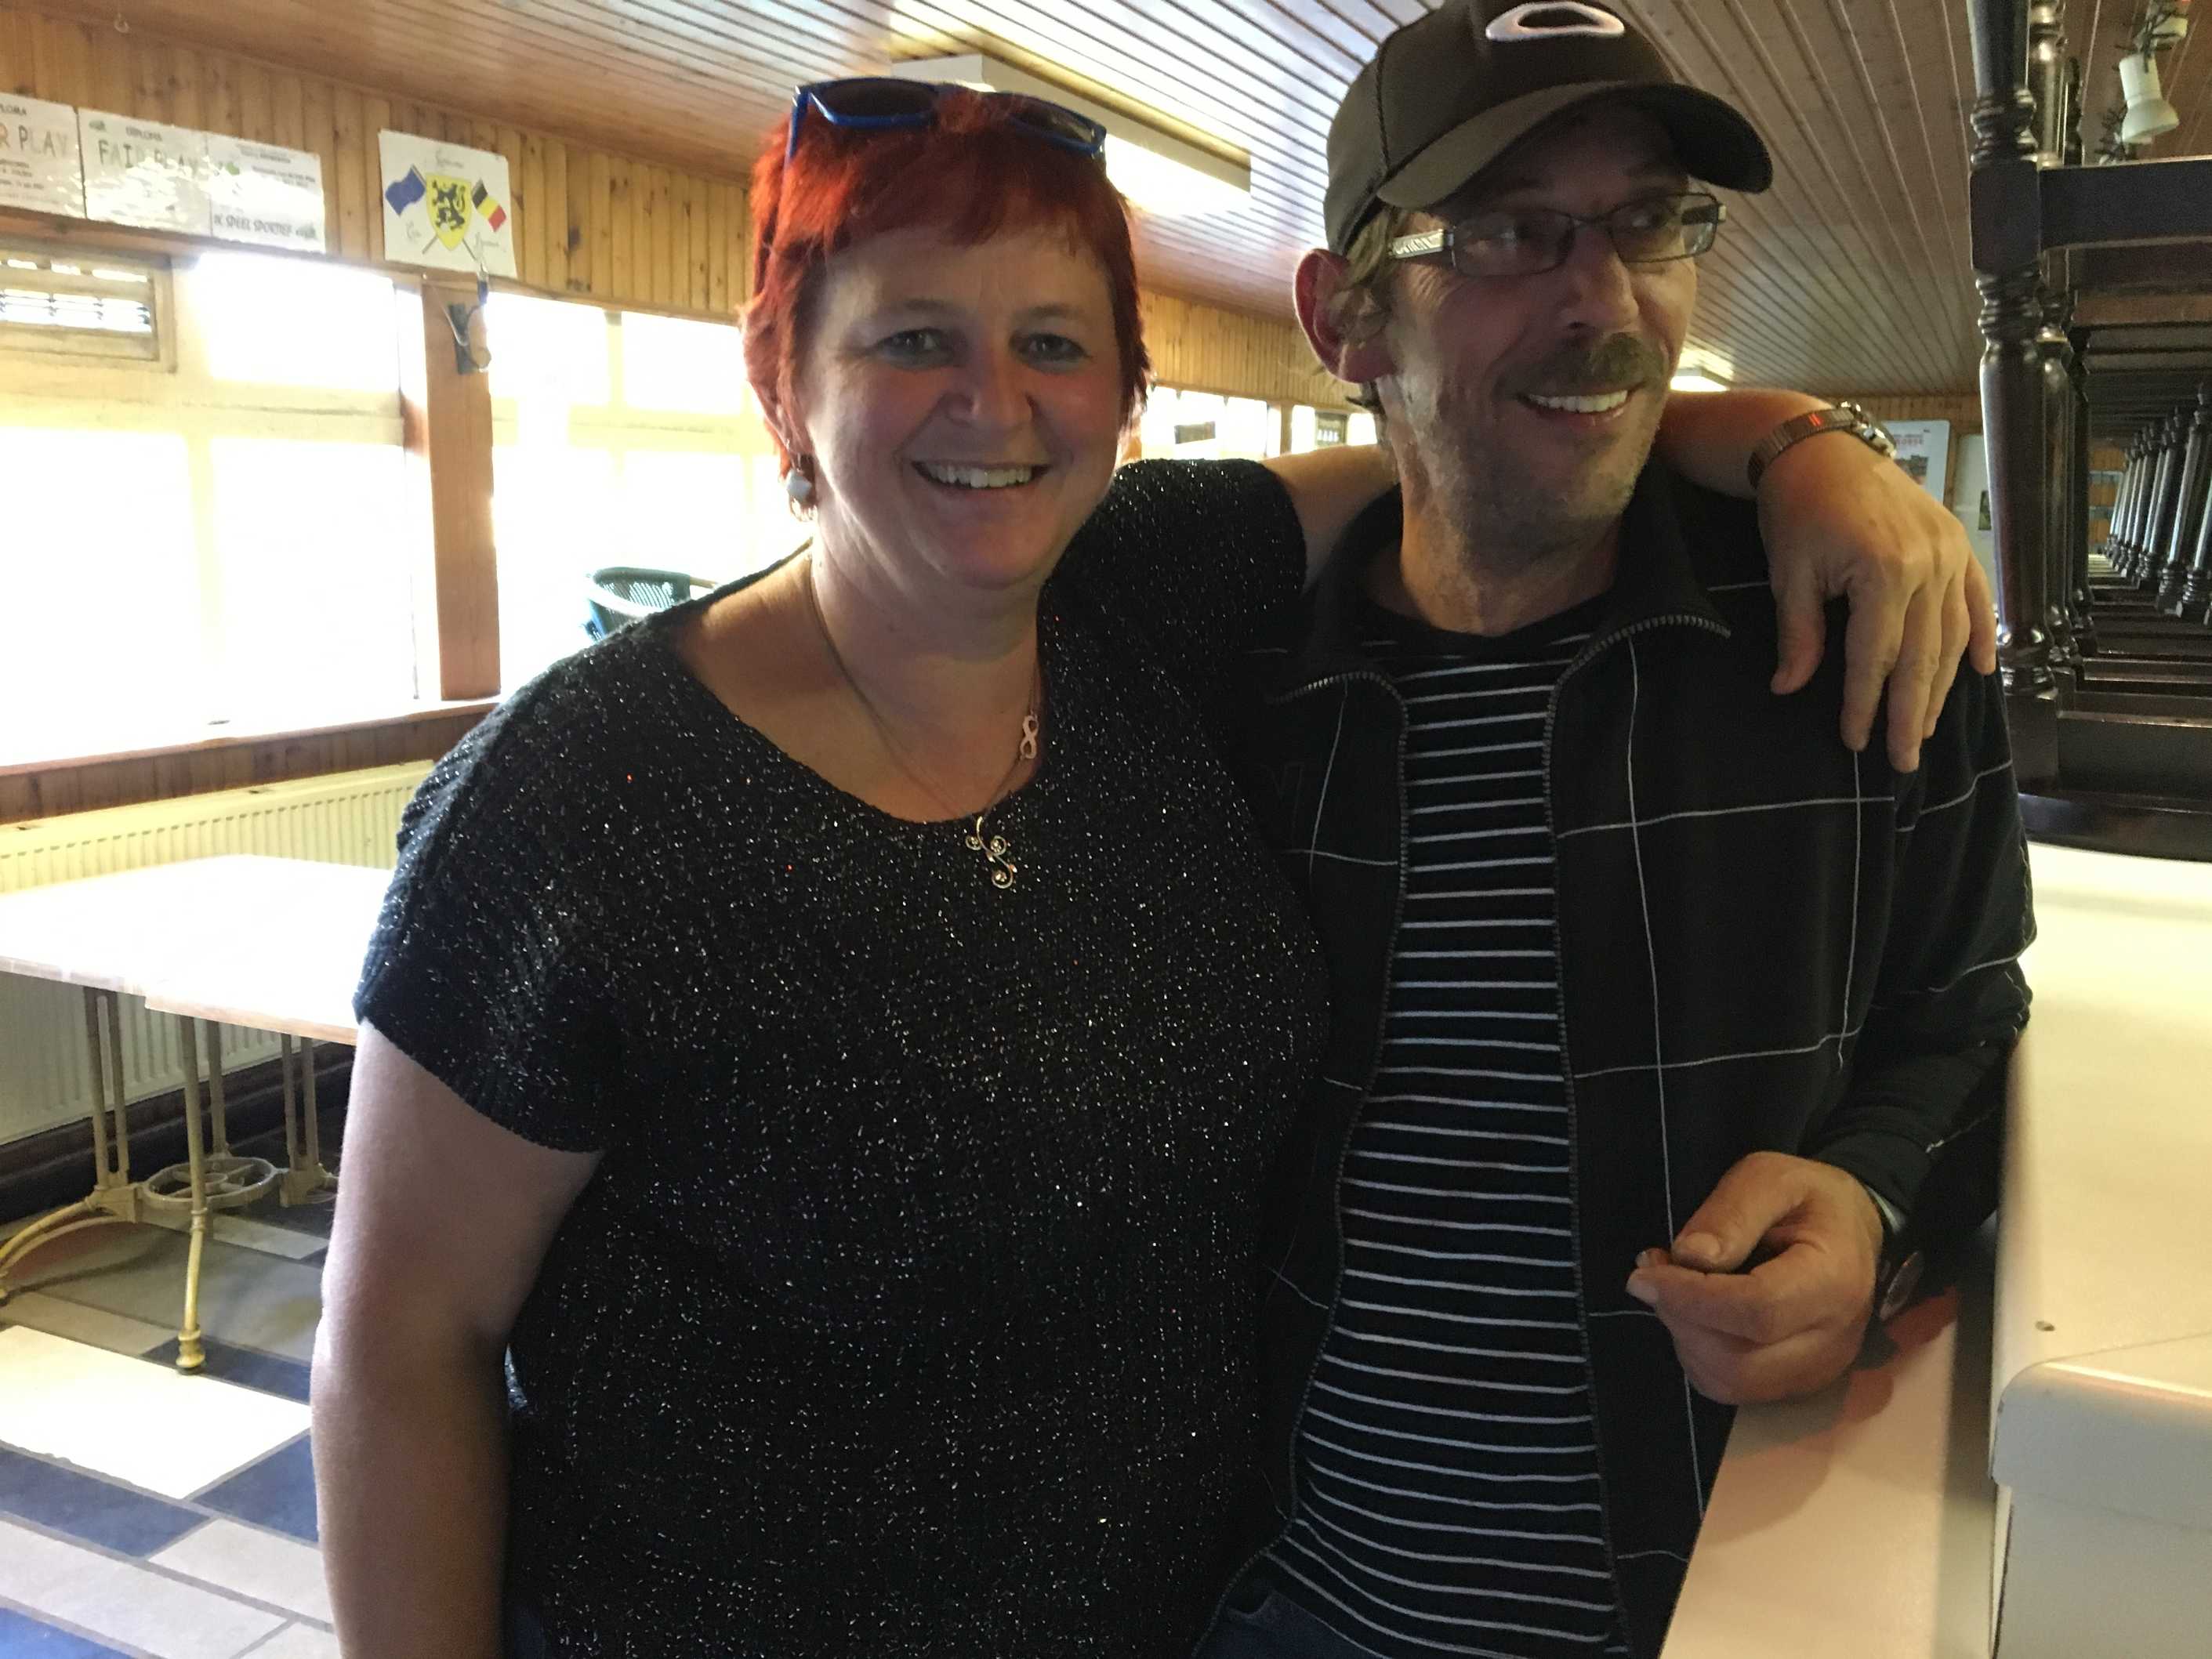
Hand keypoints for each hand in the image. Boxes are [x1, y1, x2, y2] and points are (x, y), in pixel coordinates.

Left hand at [1624, 1151, 1883, 1405]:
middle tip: (1656, 1272)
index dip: (1691, 1298)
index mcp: (1834, 1280)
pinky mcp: (1798, 1383)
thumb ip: (1732, 1213)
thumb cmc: (1808, 1200)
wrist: (1853, 1232)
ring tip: (1674, 1289)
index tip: (1643, 1274)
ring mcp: (1819, 1370)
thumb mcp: (1770, 1178)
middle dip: (1681, 1319)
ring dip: (1684, 1338)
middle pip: (1739, 1360)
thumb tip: (1690, 1256)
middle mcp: (1833, 1339)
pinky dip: (1699, 1355)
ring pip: (1731, 1381)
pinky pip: (1734, 1388)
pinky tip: (1694, 1315)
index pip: (1758, 1310)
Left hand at [1758, 435, 1998, 774]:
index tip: (1856, 743)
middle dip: (1912, 712)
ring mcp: (1950, 552)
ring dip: (1941, 686)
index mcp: (1884, 571)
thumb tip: (1789, 690)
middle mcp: (1928, 564)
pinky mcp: (1957, 541)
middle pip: (1923, 655)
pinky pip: (1977, 598)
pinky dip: (1980, 636)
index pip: (1875, 657)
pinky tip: (1979, 673)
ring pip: (1953, 635)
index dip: (1866, 704)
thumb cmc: (1797, 509)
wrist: (1821, 447)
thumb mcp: (1789, 574)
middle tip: (1903, 760)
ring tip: (1927, 728)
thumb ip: (1799, 635)